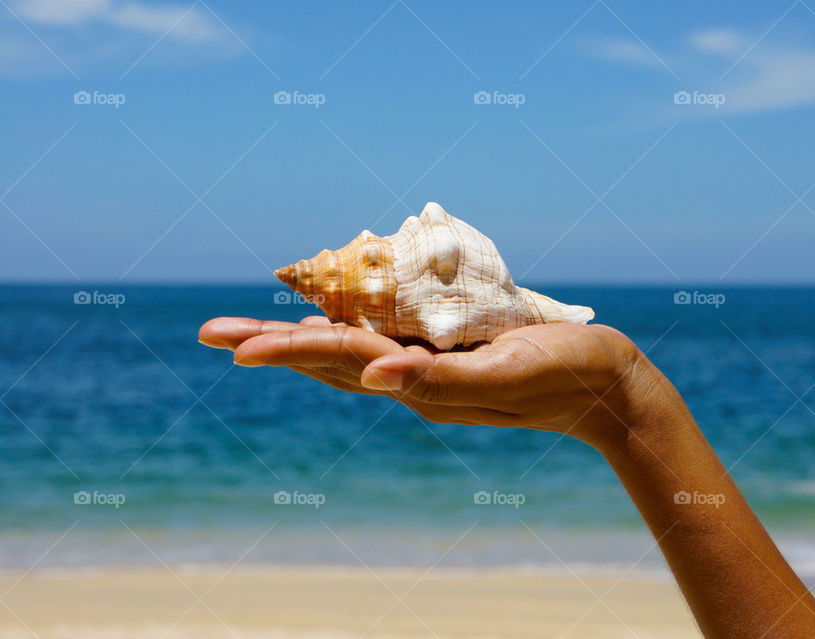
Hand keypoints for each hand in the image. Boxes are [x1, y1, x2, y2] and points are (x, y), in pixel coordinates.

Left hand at [198, 316, 657, 448]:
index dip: (286, 350)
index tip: (233, 347)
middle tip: (209, 332)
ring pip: (349, 351)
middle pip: (327, 358)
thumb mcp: (502, 374)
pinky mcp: (449, 352)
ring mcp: (429, 367)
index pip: (340, 362)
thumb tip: (369, 377)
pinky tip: (328, 320)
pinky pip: (384, 340)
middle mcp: (415, 378)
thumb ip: (436, 379)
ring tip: (253, 329)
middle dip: (270, 344)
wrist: (605, 387)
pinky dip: (345, 330)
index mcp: (422, 384)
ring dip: (297, 338)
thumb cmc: (564, 374)